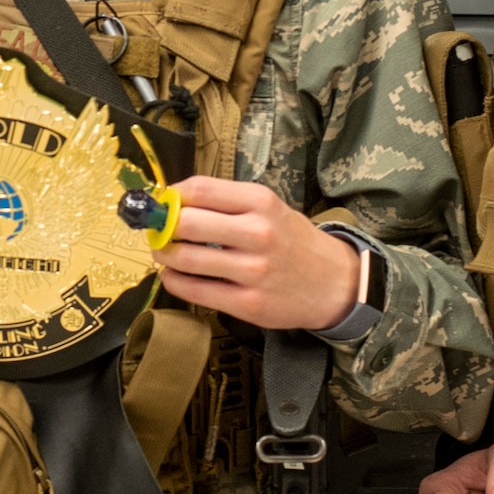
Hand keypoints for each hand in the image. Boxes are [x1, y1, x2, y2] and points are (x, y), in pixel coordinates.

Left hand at [150, 176, 360, 329]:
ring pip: (186, 258)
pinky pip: (195, 291)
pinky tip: (174, 275)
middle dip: (163, 225)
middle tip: (159, 229)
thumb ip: (226, 202)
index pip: (200, 189)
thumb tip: (173, 200)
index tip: (163, 202)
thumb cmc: (293, 241)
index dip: (172, 195)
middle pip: (186, 222)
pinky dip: (174, 281)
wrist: (334, 283)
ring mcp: (253, 271)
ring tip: (165, 252)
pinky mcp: (248, 303)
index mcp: (260, 202)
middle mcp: (257, 233)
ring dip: (164, 254)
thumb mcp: (269, 207)